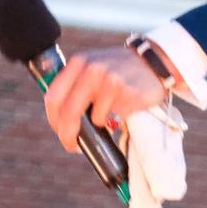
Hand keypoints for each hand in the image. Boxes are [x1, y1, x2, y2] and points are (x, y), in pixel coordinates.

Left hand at [42, 40, 165, 148]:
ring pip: (95, 119)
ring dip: (101, 125)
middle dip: (68, 135)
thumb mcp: (92, 67)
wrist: (153, 61)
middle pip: (69, 112)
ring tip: (110, 116)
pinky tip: (124, 108)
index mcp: (78, 63)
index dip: (54, 120)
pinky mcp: (128, 92)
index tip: (60, 132)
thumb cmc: (119, 70)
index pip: (53, 97)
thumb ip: (74, 85)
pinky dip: (117, 121)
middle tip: (73, 146)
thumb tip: (60, 120)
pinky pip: (115, 119)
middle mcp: (92, 69)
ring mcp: (110, 80)